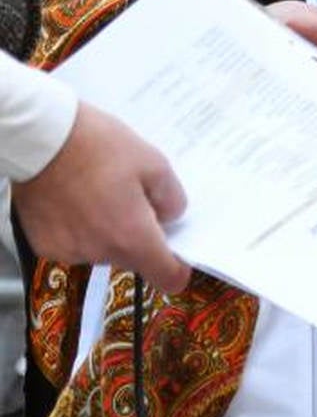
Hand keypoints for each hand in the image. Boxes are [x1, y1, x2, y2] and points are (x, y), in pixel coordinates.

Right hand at [11, 100, 189, 293]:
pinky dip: (79, 227)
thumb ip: (171, 197)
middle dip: (139, 234)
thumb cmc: (97, 145)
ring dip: (107, 229)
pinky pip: (75, 243)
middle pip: (134, 258)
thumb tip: (169, 215)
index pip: (167, 278)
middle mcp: (101, 252)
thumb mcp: (153, 161)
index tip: (176, 248)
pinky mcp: (46, 245)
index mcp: (133, 237)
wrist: (40, 138)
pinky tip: (75, 197)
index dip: (177, 265)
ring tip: (98, 190)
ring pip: (103, 249)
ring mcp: (71, 251)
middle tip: (132, 195)